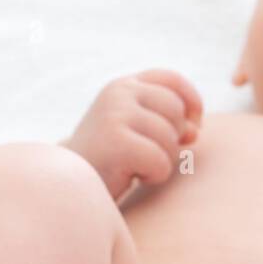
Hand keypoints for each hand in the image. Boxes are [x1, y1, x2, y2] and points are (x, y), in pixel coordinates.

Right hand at [63, 70, 202, 198]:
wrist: (68, 183)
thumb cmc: (108, 160)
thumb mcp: (136, 131)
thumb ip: (166, 122)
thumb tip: (195, 130)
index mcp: (123, 86)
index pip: (171, 80)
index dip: (191, 101)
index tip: (194, 126)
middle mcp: (119, 93)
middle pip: (176, 110)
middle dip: (174, 139)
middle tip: (150, 156)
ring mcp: (116, 114)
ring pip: (170, 138)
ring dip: (163, 161)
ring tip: (138, 167)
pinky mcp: (116, 141)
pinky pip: (161, 161)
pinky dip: (154, 176)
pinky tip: (132, 176)